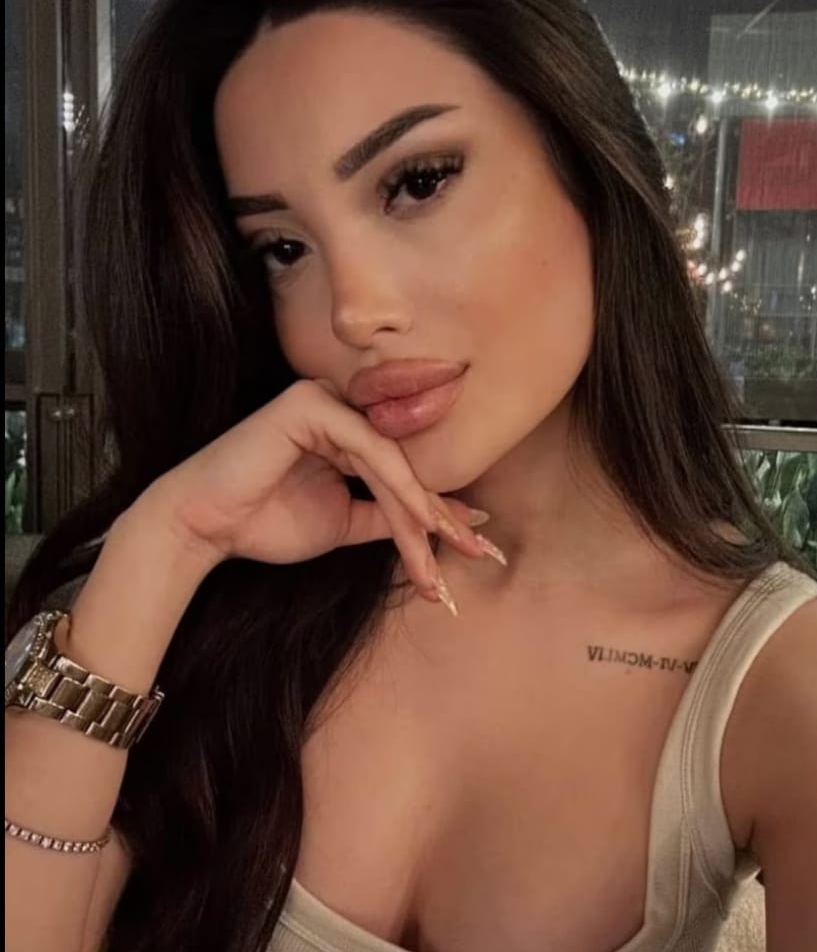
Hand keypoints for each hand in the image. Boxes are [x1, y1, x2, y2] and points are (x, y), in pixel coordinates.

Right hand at [140, 378, 495, 604]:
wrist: (203, 528)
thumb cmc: (264, 523)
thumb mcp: (345, 522)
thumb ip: (391, 516)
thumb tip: (457, 520)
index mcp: (347, 429)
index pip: (404, 468)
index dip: (440, 510)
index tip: (477, 546)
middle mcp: (340, 407)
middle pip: (404, 464)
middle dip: (441, 514)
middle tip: (478, 551)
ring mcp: (324, 399)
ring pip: (393, 461)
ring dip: (422, 512)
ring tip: (447, 552)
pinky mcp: (311, 405)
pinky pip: (371, 451)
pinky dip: (399, 490)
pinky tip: (420, 524)